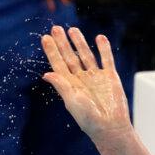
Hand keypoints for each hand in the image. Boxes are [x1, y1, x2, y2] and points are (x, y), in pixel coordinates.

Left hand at [41, 26, 130, 141]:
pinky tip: (99, 38)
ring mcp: (95, 77)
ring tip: (72, 30)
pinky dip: (103, 48)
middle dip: (62, 43)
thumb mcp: (72, 101)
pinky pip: (106, 59)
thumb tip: (46, 74)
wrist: (110, 126)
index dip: (52, 51)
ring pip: (86, 55)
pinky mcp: (110, 77)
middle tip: (55, 28)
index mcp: (69, 85)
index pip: (58, 64)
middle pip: (70, 57)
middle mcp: (81, 79)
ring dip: (79, 43)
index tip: (45, 38)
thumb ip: (61, 85)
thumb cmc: (89, 118)